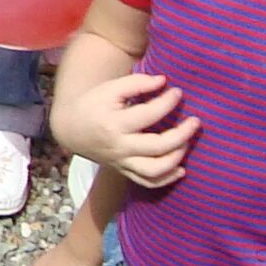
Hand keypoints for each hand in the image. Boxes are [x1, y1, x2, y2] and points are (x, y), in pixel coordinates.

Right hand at [62, 71, 198, 187]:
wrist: (71, 129)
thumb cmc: (93, 104)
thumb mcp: (109, 88)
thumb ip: (136, 83)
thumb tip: (164, 82)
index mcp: (114, 123)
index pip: (149, 114)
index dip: (168, 102)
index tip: (178, 92)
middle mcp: (119, 146)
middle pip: (157, 146)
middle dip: (181, 134)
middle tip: (195, 121)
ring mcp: (121, 162)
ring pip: (154, 170)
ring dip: (176, 158)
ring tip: (186, 143)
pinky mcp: (123, 170)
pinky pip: (146, 182)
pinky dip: (166, 179)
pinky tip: (181, 170)